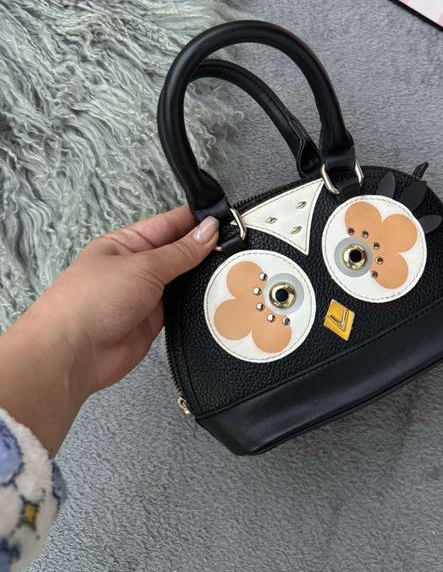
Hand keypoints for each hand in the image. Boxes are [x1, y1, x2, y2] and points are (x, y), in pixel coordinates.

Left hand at [0, 207, 218, 453]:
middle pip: (179, 253)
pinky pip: (183, 308)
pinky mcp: (155, 322)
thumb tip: (209, 229)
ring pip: (183, 281)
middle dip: (206, 250)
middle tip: (240, 244)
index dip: (197, 220)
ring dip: (204, 278)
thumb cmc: (93, 299)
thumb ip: (180, 251)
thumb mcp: (142, 266)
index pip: (168, 224)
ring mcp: (146, 295)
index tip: (227, 217)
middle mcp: (137, 267)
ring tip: (239, 269)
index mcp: (127, 243)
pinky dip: (199, 303)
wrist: (74, 353)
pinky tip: (222, 297)